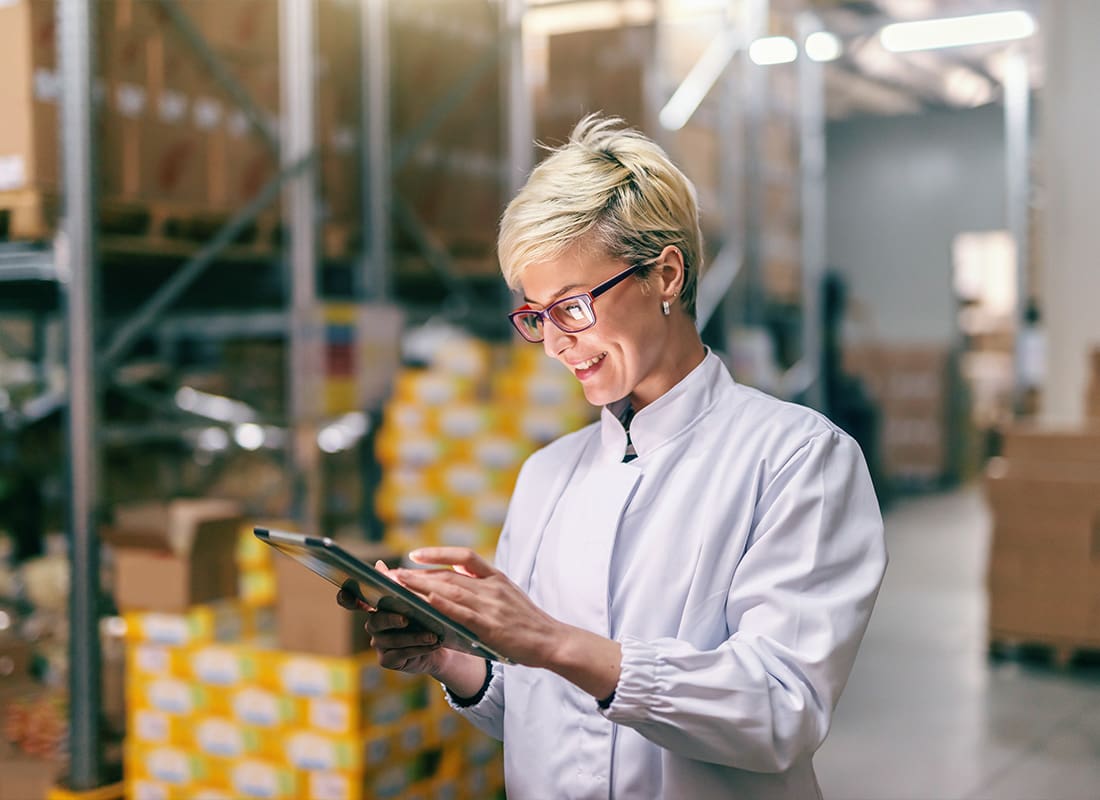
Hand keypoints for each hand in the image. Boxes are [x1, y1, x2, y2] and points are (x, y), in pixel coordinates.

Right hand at [336, 560, 447, 675]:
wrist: (439, 643)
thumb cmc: (425, 617)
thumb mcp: (416, 599)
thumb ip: (398, 584)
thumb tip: (379, 565)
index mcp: (376, 607)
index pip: (353, 601)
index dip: (346, 598)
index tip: (346, 593)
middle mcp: (374, 625)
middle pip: (375, 622)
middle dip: (391, 619)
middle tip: (406, 618)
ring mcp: (379, 644)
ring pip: (392, 640)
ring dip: (414, 637)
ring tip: (432, 635)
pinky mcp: (388, 660)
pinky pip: (401, 654)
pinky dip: (418, 649)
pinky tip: (433, 644)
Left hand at [393, 547, 564, 667]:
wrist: (552, 641)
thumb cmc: (528, 622)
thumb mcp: (509, 594)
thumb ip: (486, 587)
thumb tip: (458, 582)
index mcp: (496, 578)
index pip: (463, 556)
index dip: (437, 553)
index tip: (415, 555)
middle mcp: (492, 587)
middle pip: (448, 575)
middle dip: (417, 574)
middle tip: (392, 574)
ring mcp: (491, 606)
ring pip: (450, 591)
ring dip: (421, 586)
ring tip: (398, 585)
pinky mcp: (490, 626)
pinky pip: (462, 613)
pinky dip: (443, 605)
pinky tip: (425, 601)